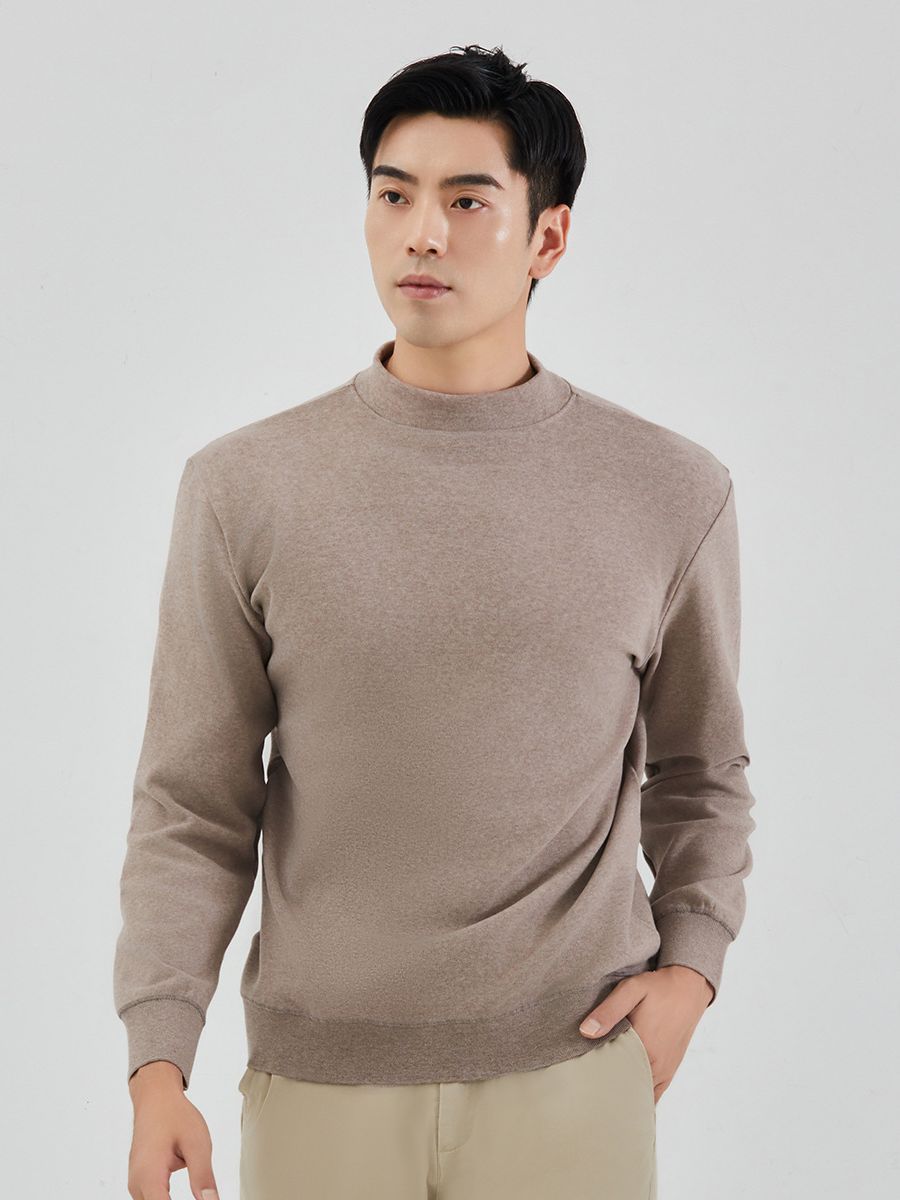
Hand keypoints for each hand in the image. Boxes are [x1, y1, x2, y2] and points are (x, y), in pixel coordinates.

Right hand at [127, 1061, 218, 1199]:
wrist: (155, 1098)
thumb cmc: (174, 1115)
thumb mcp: (197, 1143)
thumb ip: (203, 1176)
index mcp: (149, 1176)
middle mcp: (137, 1184)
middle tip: (205, 1196)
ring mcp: (136, 1184)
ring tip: (193, 1179)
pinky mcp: (140, 1181)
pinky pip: (153, 1198)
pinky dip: (167, 1199)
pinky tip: (186, 1184)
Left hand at [577, 966, 713, 1103]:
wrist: (689, 989)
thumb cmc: (658, 988)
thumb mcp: (631, 990)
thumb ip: (609, 1011)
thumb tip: (585, 1032)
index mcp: (644, 1047)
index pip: (613, 1076)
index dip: (595, 1080)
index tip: (580, 1080)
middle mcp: (657, 1065)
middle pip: (625, 1089)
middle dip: (606, 1091)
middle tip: (586, 1090)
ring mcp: (665, 1072)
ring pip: (640, 1095)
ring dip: (622, 1095)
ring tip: (602, 1093)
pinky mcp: (670, 1071)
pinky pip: (654, 1095)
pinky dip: (639, 1097)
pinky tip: (625, 1098)